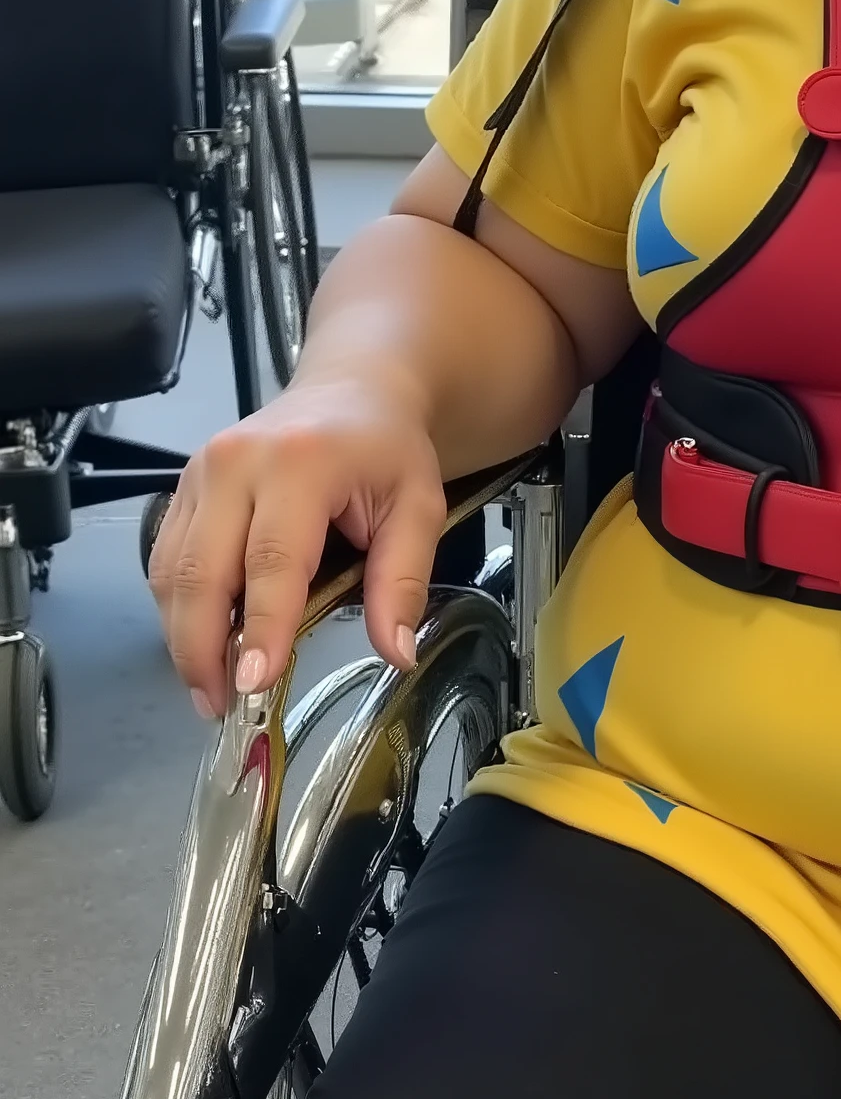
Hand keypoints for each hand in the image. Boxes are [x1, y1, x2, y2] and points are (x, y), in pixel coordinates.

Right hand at [149, 381, 445, 717]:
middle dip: (203, 648)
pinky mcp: (184, 487)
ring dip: (183, 637)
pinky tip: (201, 645)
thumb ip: (404, 580)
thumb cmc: (385, 449)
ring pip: (172, 571)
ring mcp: (200, 473)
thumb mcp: (418, 508)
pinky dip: (177, 609)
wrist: (351, 392)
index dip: (261, 627)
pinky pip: (166, 558)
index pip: (272, 560)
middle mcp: (235, 463)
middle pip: (202, 571)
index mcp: (300, 464)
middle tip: (220, 706)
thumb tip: (397, 652)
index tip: (253, 683)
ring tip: (208, 689)